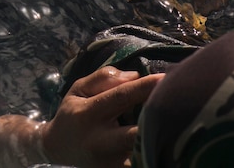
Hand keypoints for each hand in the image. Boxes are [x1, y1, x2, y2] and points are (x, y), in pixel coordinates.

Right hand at [0, 66, 163, 167]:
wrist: (54, 151)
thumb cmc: (72, 115)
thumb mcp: (78, 90)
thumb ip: (103, 78)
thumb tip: (134, 75)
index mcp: (89, 113)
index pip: (122, 97)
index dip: (146, 87)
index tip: (167, 77)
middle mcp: (99, 140)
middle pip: (133, 134)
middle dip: (155, 122)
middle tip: (179, 108)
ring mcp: (107, 162)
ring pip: (137, 156)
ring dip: (156, 143)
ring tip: (177, 130)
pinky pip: (137, 165)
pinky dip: (150, 157)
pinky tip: (164, 145)